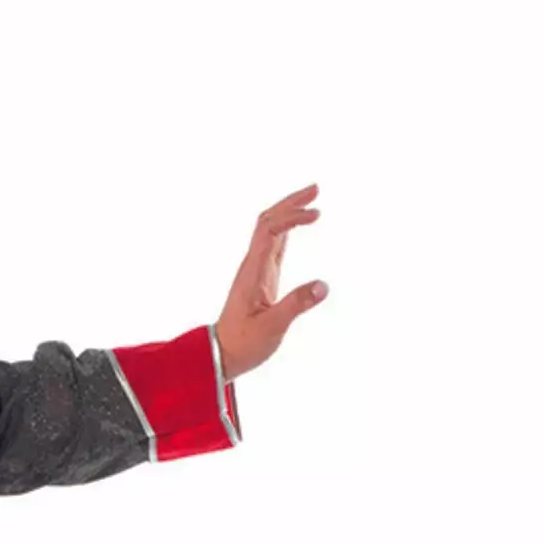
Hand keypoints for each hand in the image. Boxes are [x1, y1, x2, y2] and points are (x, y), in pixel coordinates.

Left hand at [214, 184, 325, 379]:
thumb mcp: (272, 328)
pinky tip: (298, 225)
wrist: (221, 355)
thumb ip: (296, 305)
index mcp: (253, 271)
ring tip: (312, 200)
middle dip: (291, 203)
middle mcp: (253, 265)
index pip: (271, 229)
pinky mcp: (261, 278)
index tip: (316, 215)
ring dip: (289, 212)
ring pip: (270, 230)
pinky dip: (287, 230)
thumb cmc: (243, 344)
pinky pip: (273, 245)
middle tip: (316, 189)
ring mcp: (256, 270)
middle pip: (268, 221)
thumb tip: (323, 285)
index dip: (292, 216)